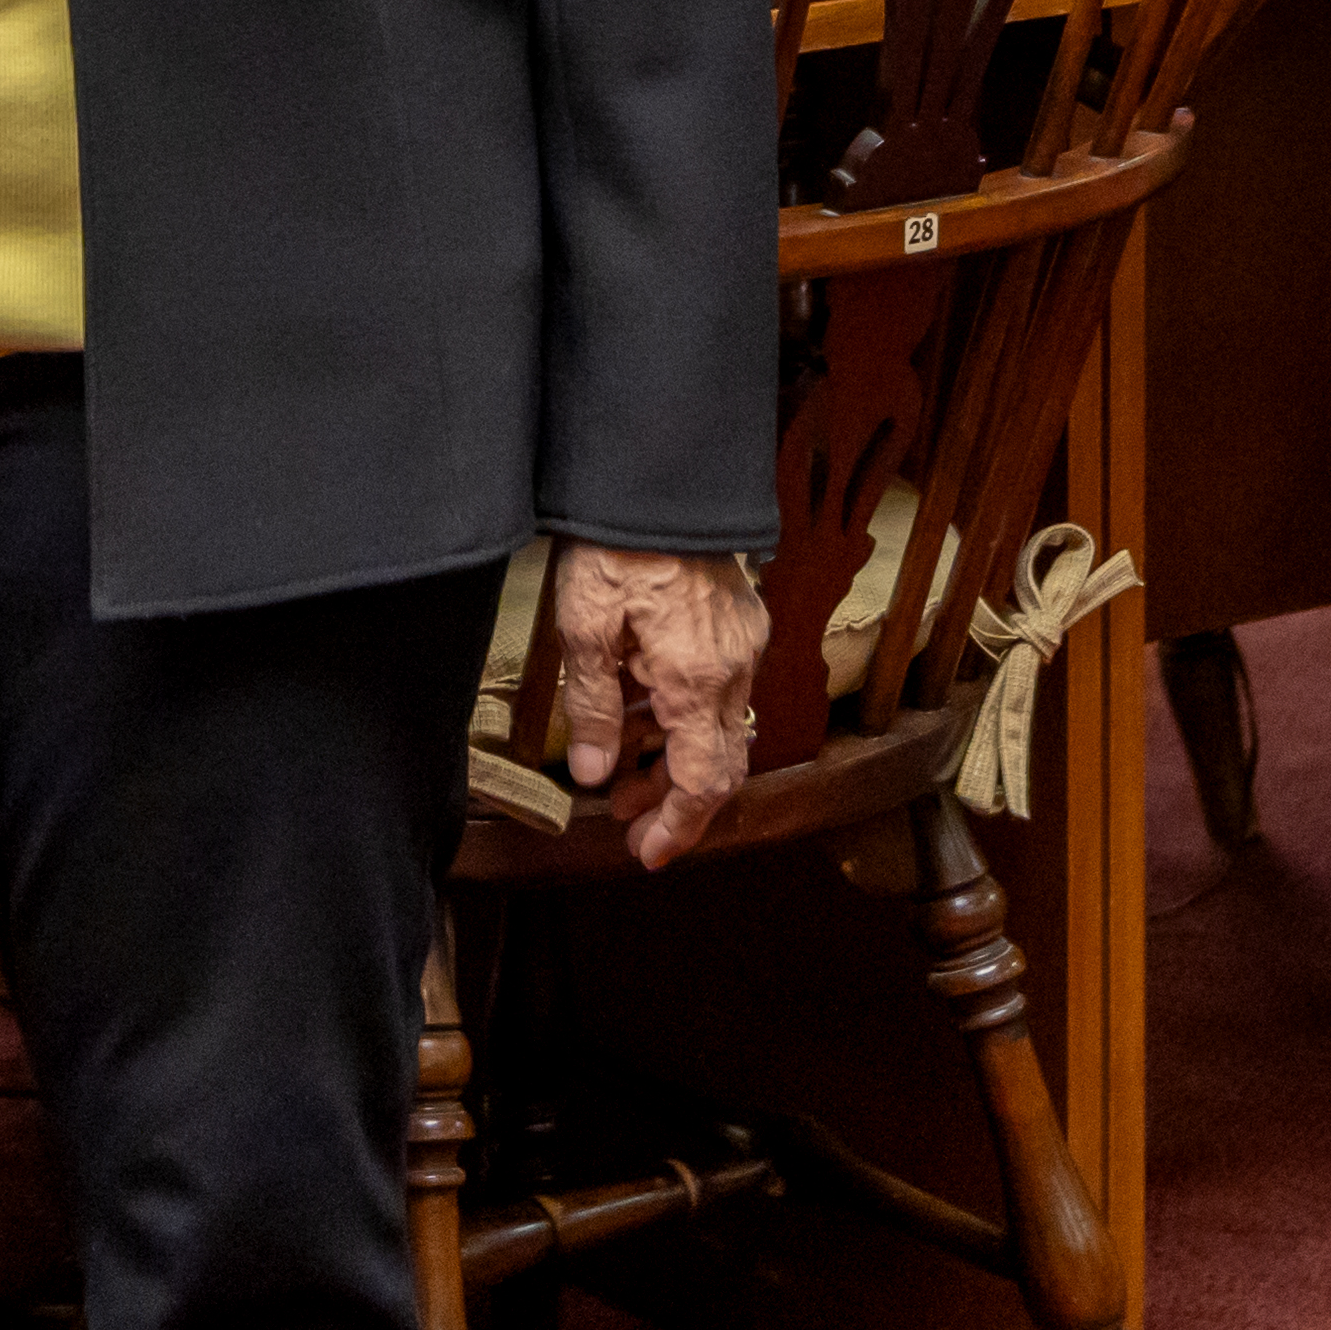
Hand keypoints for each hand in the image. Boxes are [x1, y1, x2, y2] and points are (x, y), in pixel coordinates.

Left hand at [539, 539, 768, 868]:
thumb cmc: (616, 546)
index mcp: (695, 681)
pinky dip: (686, 716)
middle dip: (674, 802)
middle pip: (719, 763)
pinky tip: (644, 712)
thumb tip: (596, 775)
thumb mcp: (586, 628)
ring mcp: (744, 642)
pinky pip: (720, 689)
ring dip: (676, 758)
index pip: (703, 782)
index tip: (649, 852)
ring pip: (719, 726)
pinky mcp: (741, 619)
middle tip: (628, 822)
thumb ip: (594, 708)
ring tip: (623, 771)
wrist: (660, 477)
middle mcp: (733, 669)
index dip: (679, 827)